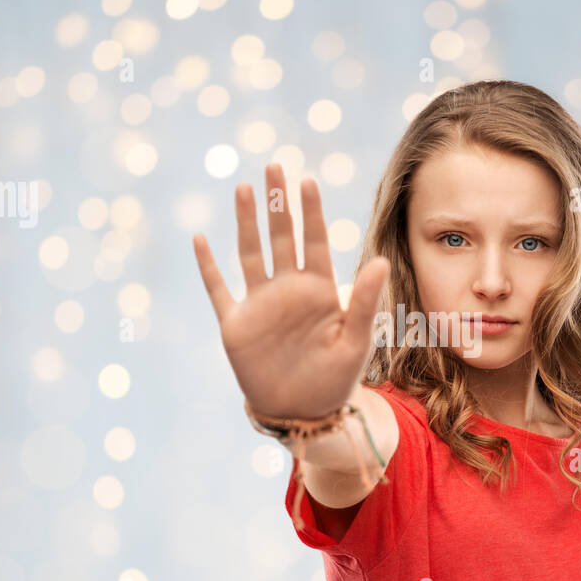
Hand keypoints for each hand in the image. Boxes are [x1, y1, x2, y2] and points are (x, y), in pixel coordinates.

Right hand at [192, 163, 389, 419]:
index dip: (311, 212)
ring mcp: (261, 304)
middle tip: (274, 167)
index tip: (307, 181)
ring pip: (250, 253)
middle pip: (282, 237)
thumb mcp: (356, 341)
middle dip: (278, 203)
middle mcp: (289, 290)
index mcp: (320, 291)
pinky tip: (200, 238)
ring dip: (246, 222)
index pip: (316, 241)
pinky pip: (219, 289)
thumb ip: (366, 301)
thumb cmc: (336, 379)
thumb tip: (380, 261)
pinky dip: (208, 266)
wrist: (303, 413)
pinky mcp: (236, 324)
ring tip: (243, 188)